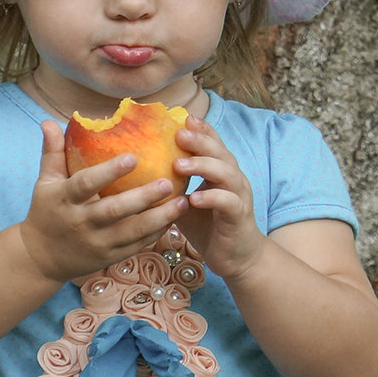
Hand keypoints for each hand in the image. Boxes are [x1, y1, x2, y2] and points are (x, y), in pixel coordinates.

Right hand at [19, 121, 187, 282]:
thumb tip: (49, 121)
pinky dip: (157, 233)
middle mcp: (82, 222)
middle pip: (114, 211)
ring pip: (132, 232)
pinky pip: (137, 245)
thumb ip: (52, 152)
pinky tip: (175, 218)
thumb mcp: (44, 182)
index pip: (87, 184)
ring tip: (183, 201)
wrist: (42, 258)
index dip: (109, 172)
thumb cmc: (46, 212)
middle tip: (167, 181)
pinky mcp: (110, 257)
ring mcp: (98, 242)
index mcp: (65, 200)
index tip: (133, 157)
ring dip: (160, 218)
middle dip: (142, 197)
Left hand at [173, 115, 264, 280]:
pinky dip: (211, 198)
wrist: (237, 258)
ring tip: (179, 165)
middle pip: (220, 152)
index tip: (182, 118)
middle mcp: (233, 179)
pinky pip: (228, 202)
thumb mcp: (186, 202)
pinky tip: (193, 198)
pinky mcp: (239, 217)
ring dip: (203, 166)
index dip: (201, 130)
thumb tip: (138, 172)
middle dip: (200, 141)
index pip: (213, 143)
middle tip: (178, 135)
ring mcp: (239, 197)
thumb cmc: (208, 227)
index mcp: (221, 171)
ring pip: (227, 173)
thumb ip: (172, 185)